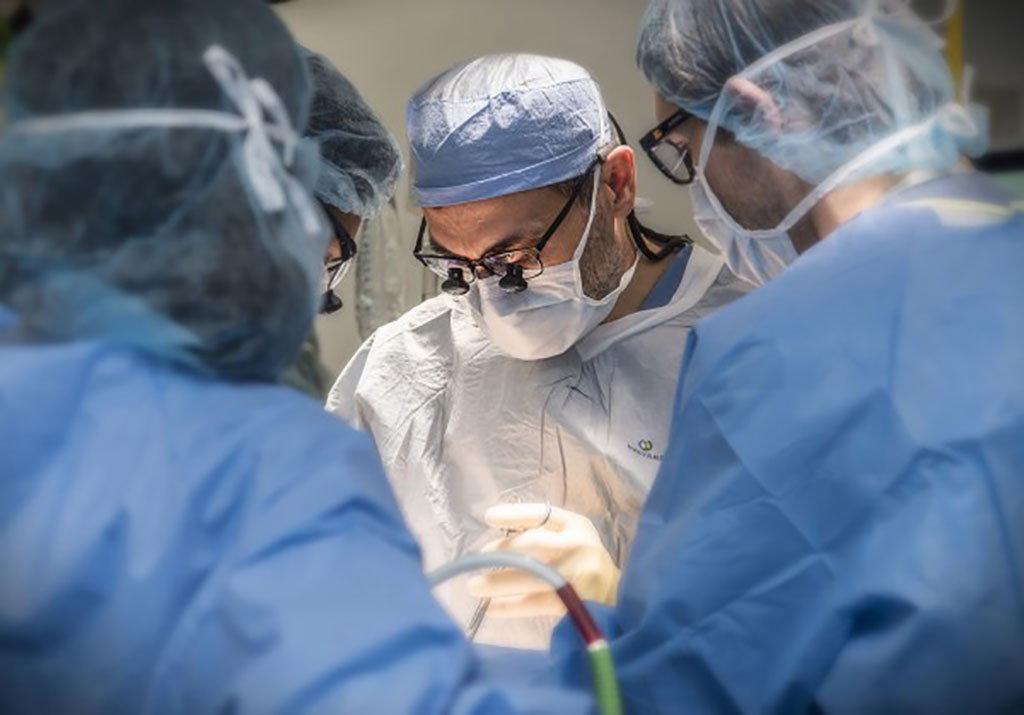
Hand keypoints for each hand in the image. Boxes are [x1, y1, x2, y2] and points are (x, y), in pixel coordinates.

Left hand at [467, 503, 620, 617]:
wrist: (619, 595)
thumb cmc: (583, 562)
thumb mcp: (571, 538)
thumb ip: (542, 535)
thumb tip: (494, 547)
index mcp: (576, 524)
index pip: (542, 513)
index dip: (514, 514)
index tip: (488, 517)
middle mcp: (580, 544)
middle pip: (535, 543)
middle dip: (503, 551)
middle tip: (480, 559)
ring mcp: (580, 573)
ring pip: (534, 574)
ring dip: (500, 581)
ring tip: (474, 586)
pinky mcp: (577, 601)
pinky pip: (538, 603)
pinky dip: (513, 606)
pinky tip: (492, 609)